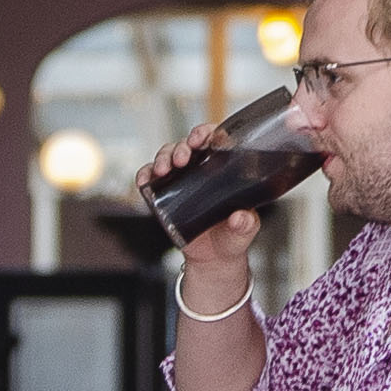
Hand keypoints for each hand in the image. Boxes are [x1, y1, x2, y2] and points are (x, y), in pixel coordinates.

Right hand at [141, 117, 259, 286]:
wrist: (214, 258)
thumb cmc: (232, 236)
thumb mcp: (244, 230)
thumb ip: (245, 224)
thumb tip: (240, 217)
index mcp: (223, 168)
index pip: (214, 139)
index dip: (205, 132)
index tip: (202, 138)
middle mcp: (200, 169)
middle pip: (186, 145)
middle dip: (181, 146)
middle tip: (182, 157)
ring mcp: (180, 180)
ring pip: (167, 156)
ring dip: (163, 157)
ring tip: (164, 169)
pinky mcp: (164, 194)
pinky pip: (150, 178)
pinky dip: (145, 175)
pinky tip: (145, 180)